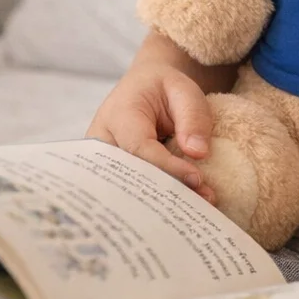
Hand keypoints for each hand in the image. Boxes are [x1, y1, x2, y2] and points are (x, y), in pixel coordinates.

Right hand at [87, 61, 216, 202]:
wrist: (142, 87)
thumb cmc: (164, 88)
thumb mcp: (184, 90)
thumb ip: (192, 117)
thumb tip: (197, 153)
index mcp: (119, 115)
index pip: (140, 148)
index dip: (167, 167)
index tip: (196, 179)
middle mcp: (101, 141)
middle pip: (128, 176)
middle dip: (163, 194)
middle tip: (198, 206)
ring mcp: (100, 161)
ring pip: (124, 189)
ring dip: (158, 203)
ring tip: (194, 210)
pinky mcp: (107, 174)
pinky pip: (127, 191)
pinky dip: (152, 202)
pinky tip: (179, 210)